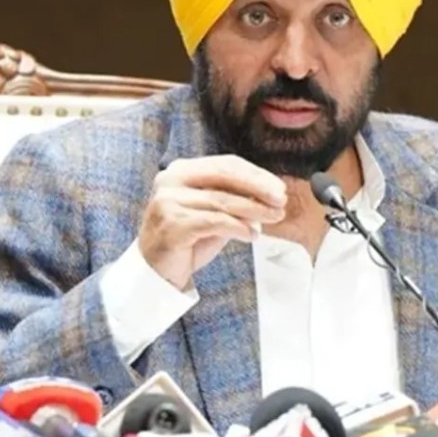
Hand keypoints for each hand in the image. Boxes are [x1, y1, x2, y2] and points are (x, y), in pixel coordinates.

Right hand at [139, 155, 286, 289]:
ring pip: (222, 200)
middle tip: (281, 200)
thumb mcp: (214, 214)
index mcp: (182, 170)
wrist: (156, 272)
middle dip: (258, 187)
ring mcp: (168, 201)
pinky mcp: (172, 224)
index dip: (256, 174)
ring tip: (274, 217)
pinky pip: (214, 221)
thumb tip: (270, 195)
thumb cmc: (188, 240)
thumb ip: (235, 200)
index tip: (278, 188)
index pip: (225, 164)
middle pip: (224, 175)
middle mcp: (172, 180)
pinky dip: (237, 227)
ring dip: (254, 209)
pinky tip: (252, 235)